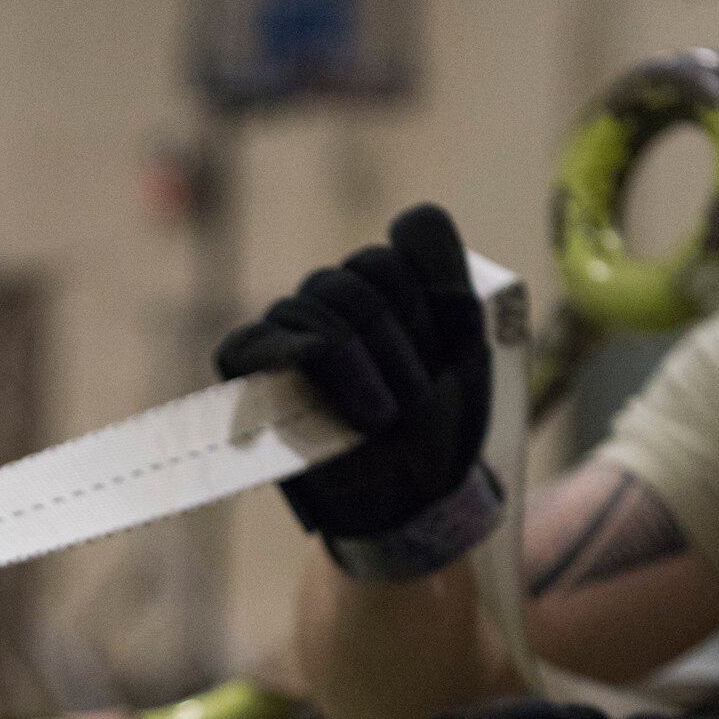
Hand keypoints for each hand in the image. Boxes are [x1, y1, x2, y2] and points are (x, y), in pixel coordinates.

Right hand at [213, 203, 500, 580]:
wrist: (410, 501)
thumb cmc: (439, 431)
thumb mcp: (468, 352)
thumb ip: (449, 279)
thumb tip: (412, 217)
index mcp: (393, 286)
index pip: (408, 243)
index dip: (431, 295)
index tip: (446, 354)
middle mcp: (339, 297)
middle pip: (366, 272)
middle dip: (398, 341)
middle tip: (412, 405)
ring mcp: (293, 329)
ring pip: (321, 302)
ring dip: (360, 360)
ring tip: (379, 418)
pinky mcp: (250, 370)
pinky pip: (252, 341)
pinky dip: (281, 348)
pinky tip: (306, 363)